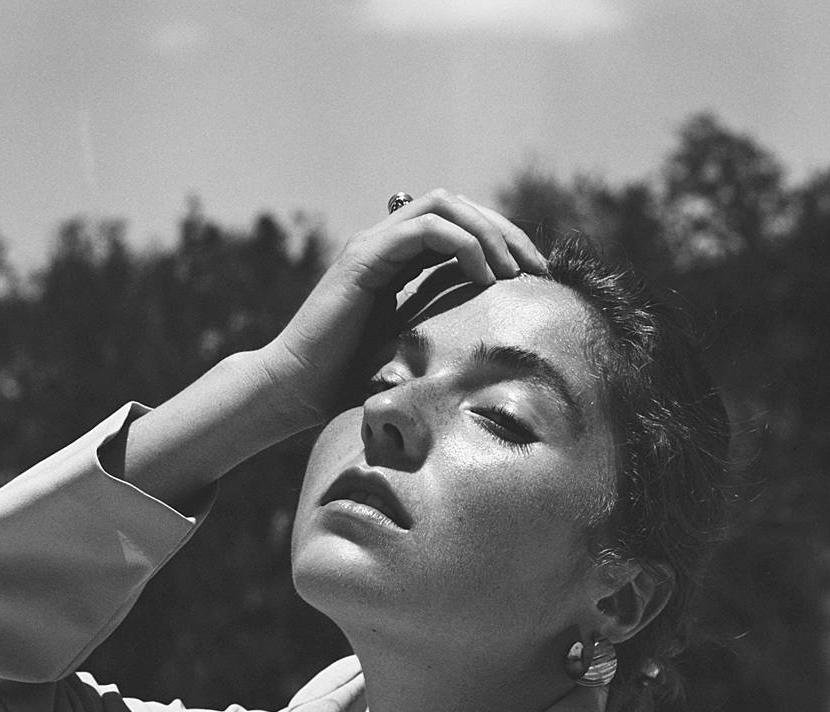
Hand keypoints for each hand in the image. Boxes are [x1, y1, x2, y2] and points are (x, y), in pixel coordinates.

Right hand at [258, 190, 546, 427]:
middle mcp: (383, 243)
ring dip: (488, 232)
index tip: (531, 276)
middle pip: (457, 205)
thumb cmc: (347, 383)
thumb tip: (493, 348)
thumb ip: (440, 331)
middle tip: (533, 268)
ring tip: (512, 272)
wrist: (296, 390)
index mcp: (395, 261)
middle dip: (504, 230)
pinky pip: (424, 230)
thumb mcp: (409, 351)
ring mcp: (371, 246)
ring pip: (444, 205)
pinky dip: (462, 245)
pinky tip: (483, 278)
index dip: (499, 240)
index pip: (457, 225)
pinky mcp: (363, 260)